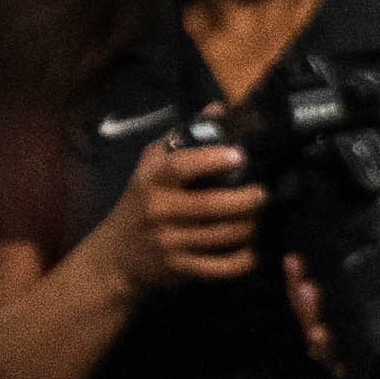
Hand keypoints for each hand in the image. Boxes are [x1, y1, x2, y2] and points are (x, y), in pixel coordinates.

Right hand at [103, 123, 264, 294]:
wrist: (116, 256)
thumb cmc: (140, 201)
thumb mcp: (151, 165)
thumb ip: (183, 138)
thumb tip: (218, 110)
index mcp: (152, 181)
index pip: (181, 166)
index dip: (213, 160)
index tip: (239, 156)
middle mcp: (160, 212)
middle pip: (211, 205)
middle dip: (246, 199)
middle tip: (263, 192)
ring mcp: (170, 243)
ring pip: (221, 235)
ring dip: (249, 226)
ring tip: (260, 216)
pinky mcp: (179, 269)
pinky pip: (218, 267)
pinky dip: (242, 261)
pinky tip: (253, 251)